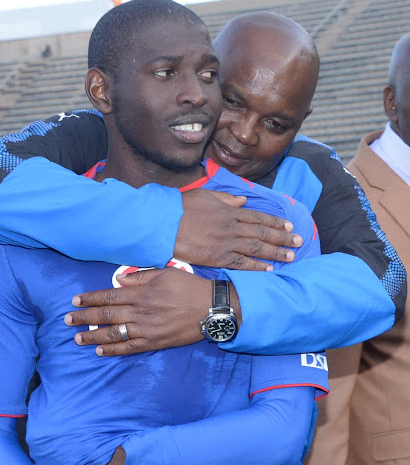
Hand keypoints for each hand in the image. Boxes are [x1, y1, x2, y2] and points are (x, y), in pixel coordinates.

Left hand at [65, 267, 232, 354]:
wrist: (211, 309)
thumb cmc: (190, 287)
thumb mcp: (165, 273)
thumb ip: (140, 277)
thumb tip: (118, 279)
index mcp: (141, 292)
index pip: (109, 295)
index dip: (90, 299)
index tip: (75, 301)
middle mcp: (140, 311)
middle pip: (106, 314)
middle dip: (84, 317)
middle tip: (67, 320)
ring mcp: (146, 329)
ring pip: (113, 333)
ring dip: (92, 335)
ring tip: (77, 338)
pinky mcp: (154, 342)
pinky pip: (129, 348)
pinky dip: (113, 350)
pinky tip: (100, 351)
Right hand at [176, 189, 302, 269]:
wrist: (165, 224)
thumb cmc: (180, 208)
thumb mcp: (204, 195)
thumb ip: (225, 198)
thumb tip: (242, 200)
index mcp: (229, 211)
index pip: (258, 216)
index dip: (275, 221)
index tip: (289, 225)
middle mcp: (232, 226)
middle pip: (263, 232)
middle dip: (283, 237)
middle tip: (299, 241)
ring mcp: (226, 242)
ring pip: (257, 248)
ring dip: (276, 252)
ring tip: (291, 256)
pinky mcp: (218, 257)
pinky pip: (242, 263)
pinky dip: (257, 267)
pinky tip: (269, 270)